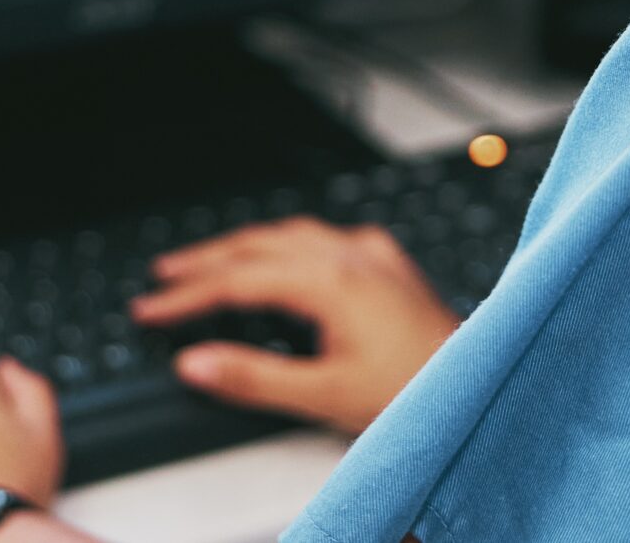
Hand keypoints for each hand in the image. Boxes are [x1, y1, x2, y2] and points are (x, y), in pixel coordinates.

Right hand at [130, 216, 460, 435]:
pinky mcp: (389, 264)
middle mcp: (352, 254)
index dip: (186, 294)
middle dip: (207, 258)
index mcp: (330, 280)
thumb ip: (253, 378)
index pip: (238, 280)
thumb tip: (194, 362)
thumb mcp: (324, 396)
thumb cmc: (414, 392)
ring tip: (209, 262)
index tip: (149, 307)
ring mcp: (373, 254)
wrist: (480, 382)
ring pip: (292, 233)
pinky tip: (283, 259)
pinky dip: (287, 245)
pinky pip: (325, 238)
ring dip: (246, 245)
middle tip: (164, 275)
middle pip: (260, 243)